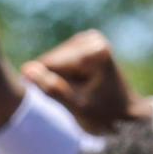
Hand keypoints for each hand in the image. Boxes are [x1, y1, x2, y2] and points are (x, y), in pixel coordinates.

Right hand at [21, 30, 151, 134]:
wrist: (126, 114)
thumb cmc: (104, 115)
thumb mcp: (78, 107)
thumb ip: (53, 88)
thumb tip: (26, 69)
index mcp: (94, 53)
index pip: (50, 65)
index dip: (51, 86)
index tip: (73, 99)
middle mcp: (92, 39)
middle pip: (52, 60)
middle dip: (57, 81)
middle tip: (79, 96)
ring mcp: (89, 38)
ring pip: (54, 60)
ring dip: (61, 79)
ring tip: (81, 91)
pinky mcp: (85, 42)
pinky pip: (60, 59)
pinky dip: (65, 74)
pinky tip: (80, 83)